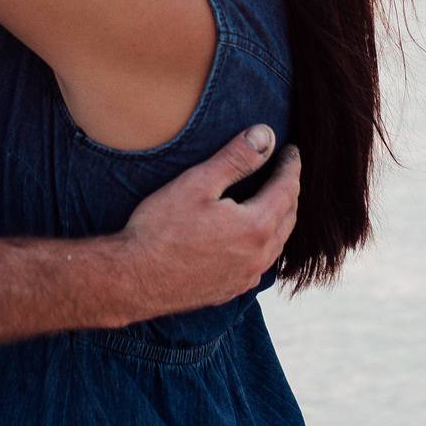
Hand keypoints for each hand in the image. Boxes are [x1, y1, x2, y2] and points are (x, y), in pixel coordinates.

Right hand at [117, 125, 301, 320]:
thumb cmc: (161, 229)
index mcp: (256, 227)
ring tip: (274, 201)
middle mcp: (259, 256)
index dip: (290, 166)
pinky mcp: (230, 290)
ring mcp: (245, 277)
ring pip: (277, 243)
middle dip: (290, 191)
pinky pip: (260, 263)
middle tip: (284, 171)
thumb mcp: (198, 183)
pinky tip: (252, 239)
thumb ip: (236, 159)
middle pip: (288, 217)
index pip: (287, 189)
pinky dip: (265, 244)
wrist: (133, 280)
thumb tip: (266, 135)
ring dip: (281, 219)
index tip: (291, 151)